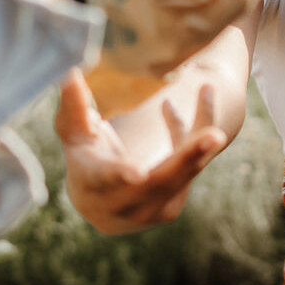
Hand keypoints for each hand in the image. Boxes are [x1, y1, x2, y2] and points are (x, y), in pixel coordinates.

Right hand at [56, 69, 228, 233]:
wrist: (99, 202)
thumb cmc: (83, 156)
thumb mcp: (74, 133)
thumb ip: (73, 106)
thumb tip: (68, 71)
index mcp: (92, 184)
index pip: (106, 179)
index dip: (121, 175)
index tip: (137, 173)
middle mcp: (122, 206)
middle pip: (159, 181)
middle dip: (187, 158)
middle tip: (215, 135)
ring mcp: (150, 212)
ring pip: (183, 173)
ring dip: (199, 135)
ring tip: (207, 89)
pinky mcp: (171, 208)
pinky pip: (191, 170)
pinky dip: (196, 137)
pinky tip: (203, 93)